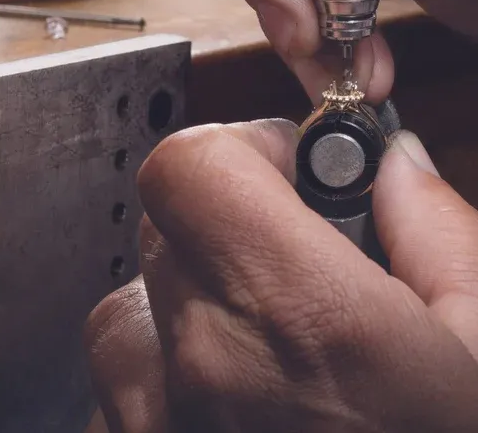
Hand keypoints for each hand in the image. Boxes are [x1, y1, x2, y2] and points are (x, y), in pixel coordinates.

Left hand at [84, 119, 477, 430]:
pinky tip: (237, 421)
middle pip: (161, 233)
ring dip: (186, 316)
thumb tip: (393, 168)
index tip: (285, 178)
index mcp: (302, 324)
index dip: (237, 155)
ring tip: (269, 364)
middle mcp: (204, 375)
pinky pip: (116, 398)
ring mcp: (153, 431)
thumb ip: (443, 240)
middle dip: (226, 233)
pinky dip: (163, 390)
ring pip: (127, 318)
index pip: (188, 168)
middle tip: (297, 274)